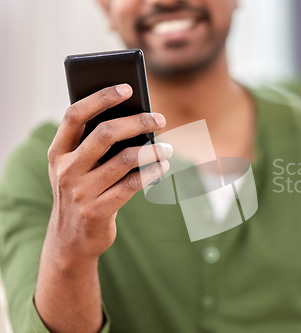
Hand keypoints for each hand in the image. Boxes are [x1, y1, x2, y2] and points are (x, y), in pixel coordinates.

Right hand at [45, 84, 172, 262]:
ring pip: (125, 159)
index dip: (101, 98)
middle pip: (105, 133)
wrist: (71, 239)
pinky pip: (132, 184)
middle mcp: (66, 169)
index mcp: (58, 151)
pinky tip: (162, 166)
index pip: (75, 114)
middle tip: (159, 119)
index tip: (127, 87)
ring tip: (167, 148)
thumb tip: (136, 120)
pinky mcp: (97, 211)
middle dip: (137, 122)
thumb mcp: (77, 168)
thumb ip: (95, 145)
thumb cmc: (82, 191)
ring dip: (152, 150)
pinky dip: (152, 172)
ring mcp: (80, 191)